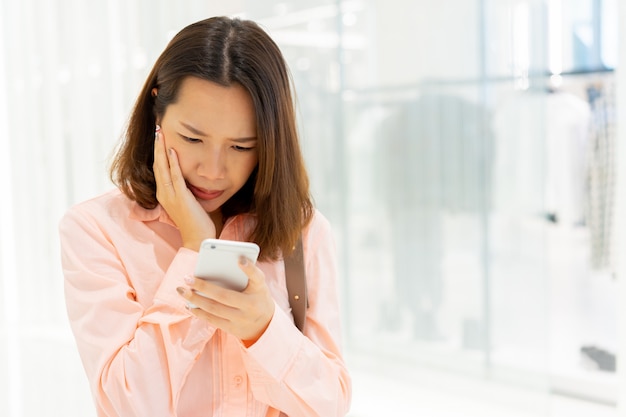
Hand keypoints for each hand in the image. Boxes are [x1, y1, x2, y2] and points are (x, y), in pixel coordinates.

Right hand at [153, 126, 215, 250]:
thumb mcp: (188, 200)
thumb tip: (190, 176)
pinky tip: (173, 151)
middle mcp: (164, 193)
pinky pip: (175, 177)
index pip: (159, 168)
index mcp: (165, 194)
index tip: (159, 137)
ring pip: (163, 168)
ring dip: (161, 150)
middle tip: (157, 129)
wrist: (198, 238)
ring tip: (160, 134)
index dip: (158, 152)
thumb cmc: (196, 221)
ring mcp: (171, 196)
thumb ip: (186, 188)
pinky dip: (173, 163)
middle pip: (157, 165)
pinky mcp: (180, 198)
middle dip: (157, 146)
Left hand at [177, 256, 274, 345]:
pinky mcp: (233, 328)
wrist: (265, 325)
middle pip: (224, 296)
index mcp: (259, 290)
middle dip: (203, 286)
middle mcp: (251, 305)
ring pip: (214, 309)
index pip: (257, 277)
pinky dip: (199, 311)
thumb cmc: (257, 297)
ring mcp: (241, 319)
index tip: (239, 259)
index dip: (249, 269)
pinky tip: (189, 304)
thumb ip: (247, 274)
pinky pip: (212, 320)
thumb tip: (225, 263)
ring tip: (182, 290)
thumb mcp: (258, 285)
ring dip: (195, 299)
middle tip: (187, 278)